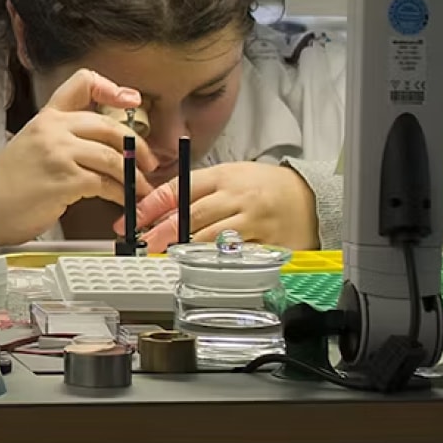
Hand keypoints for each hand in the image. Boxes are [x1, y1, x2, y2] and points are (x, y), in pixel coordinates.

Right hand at [0, 68, 136, 247]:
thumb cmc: (7, 184)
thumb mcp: (32, 146)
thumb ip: (62, 138)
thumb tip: (104, 146)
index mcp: (46, 118)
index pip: (82, 83)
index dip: (111, 88)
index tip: (129, 101)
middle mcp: (53, 129)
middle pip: (109, 126)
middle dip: (137, 146)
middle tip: (148, 162)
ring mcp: (59, 153)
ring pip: (113, 157)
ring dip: (135, 176)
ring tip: (141, 188)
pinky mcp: (65, 180)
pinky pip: (107, 184)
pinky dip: (122, 194)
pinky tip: (124, 201)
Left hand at [136, 161, 315, 251]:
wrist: (311, 196)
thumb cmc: (263, 186)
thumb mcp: (229, 175)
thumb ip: (195, 190)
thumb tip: (155, 208)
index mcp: (223, 176)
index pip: (178, 189)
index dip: (151, 207)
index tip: (132, 221)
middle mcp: (238, 198)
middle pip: (192, 216)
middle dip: (162, 232)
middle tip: (143, 244)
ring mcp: (256, 222)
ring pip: (213, 238)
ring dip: (185, 249)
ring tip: (166, 255)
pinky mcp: (271, 244)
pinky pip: (238, 256)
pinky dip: (218, 262)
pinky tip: (203, 266)